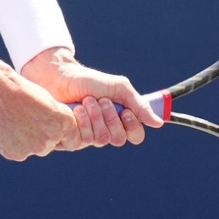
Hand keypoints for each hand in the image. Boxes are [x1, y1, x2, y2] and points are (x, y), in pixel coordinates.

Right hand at [0, 52, 78, 160]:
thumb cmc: (18, 88)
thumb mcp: (44, 100)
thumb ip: (53, 117)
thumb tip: (54, 130)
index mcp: (64, 120)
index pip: (71, 136)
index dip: (59, 132)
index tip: (47, 125)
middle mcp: (53, 136)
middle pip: (50, 143)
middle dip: (40, 136)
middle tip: (25, 121)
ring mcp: (36, 147)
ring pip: (34, 149)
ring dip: (25, 141)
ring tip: (12, 121)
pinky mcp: (18, 154)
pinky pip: (17, 153)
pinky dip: (10, 145)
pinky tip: (3, 128)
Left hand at [21, 47, 162, 149]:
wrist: (60, 77)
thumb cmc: (89, 80)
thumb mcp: (118, 87)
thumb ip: (139, 104)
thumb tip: (158, 123)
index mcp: (120, 118)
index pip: (136, 135)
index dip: (133, 126)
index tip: (125, 110)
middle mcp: (107, 129)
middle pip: (120, 139)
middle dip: (111, 117)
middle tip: (101, 100)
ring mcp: (90, 135)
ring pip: (102, 140)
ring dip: (95, 117)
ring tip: (86, 101)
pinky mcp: (73, 138)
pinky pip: (84, 141)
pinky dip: (81, 122)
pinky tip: (76, 110)